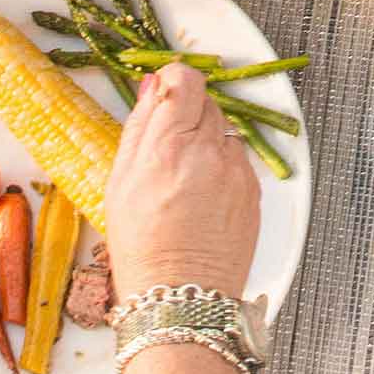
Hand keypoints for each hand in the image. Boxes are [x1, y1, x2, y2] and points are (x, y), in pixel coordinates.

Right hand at [104, 63, 258, 296]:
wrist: (181, 293)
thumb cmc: (141, 244)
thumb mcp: (120, 181)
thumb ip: (139, 126)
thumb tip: (152, 87)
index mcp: (168, 146)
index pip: (185, 80)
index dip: (173, 82)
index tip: (164, 95)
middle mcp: (208, 151)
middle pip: (206, 101)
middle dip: (187, 113)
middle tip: (167, 147)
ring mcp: (236, 170)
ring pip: (224, 130)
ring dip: (206, 140)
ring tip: (184, 179)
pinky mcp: (253, 190)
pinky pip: (238, 159)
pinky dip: (222, 166)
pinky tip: (203, 195)